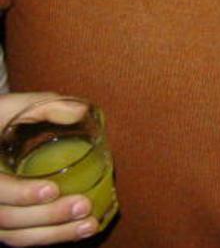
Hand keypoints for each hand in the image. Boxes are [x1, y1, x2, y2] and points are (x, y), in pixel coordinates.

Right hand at [0, 94, 99, 244]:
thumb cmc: (1, 119)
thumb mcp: (12, 107)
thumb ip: (43, 105)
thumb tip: (80, 112)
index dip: (20, 193)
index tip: (52, 189)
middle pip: (5, 219)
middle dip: (46, 217)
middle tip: (84, 205)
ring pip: (14, 236)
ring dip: (54, 234)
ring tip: (90, 225)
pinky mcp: (5, 222)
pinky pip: (21, 237)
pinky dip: (50, 237)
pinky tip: (80, 230)